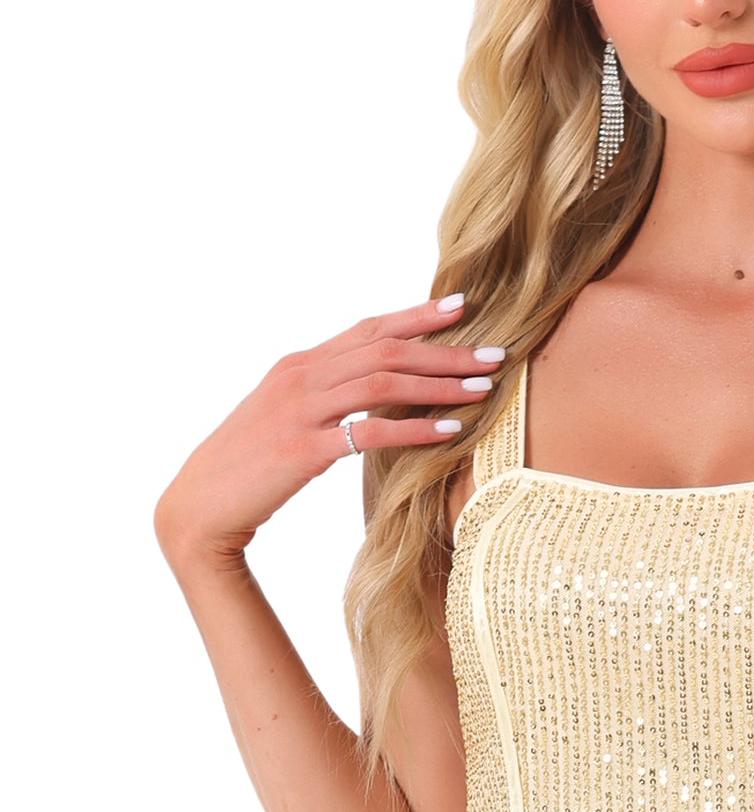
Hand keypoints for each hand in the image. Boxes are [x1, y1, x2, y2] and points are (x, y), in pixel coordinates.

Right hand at [153, 292, 503, 565]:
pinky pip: (369, 433)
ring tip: (484, 389)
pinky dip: (414, 429)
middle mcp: (300, 378)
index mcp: (298, 364)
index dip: (416, 315)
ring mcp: (300, 412)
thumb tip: (371, 384)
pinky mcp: (303, 451)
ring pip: (383, 384)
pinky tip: (449, 431)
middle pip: (386, 351)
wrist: (200, 505)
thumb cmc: (248, 464)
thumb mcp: (284, 414)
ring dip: (439, 385)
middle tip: (495, 353)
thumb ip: (324, 393)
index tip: (462, 306)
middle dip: (446, 350)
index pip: (368, 329)